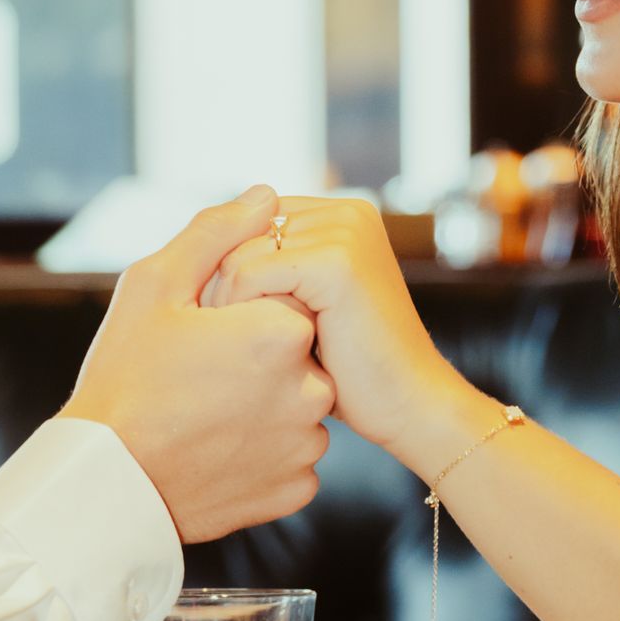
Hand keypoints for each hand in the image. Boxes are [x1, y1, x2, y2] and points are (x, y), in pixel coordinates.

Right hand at [62, 186, 335, 540]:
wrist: (106, 481)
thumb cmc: (123, 377)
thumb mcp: (153, 286)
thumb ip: (215, 234)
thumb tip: (265, 196)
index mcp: (283, 331)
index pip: (283, 298)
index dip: (237, 313)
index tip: (200, 336)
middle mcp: (310, 389)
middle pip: (296, 352)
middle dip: (255, 358)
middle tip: (199, 377)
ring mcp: (307, 445)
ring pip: (297, 406)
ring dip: (264, 406)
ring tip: (206, 416)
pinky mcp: (297, 489)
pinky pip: (292, 457)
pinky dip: (264, 451)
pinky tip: (219, 449)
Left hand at [202, 195, 458, 463]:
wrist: (411, 408)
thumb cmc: (353, 370)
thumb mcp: (306, 307)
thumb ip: (275, 269)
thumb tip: (208, 252)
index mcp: (342, 215)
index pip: (247, 222)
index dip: (227, 272)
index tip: (227, 324)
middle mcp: (345, 213)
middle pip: (238, 235)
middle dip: (222, 289)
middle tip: (231, 342)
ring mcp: (343, 233)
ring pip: (236, 255)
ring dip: (228, 307)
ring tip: (247, 350)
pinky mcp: (335, 262)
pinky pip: (247, 276)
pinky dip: (239, 316)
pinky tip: (258, 353)